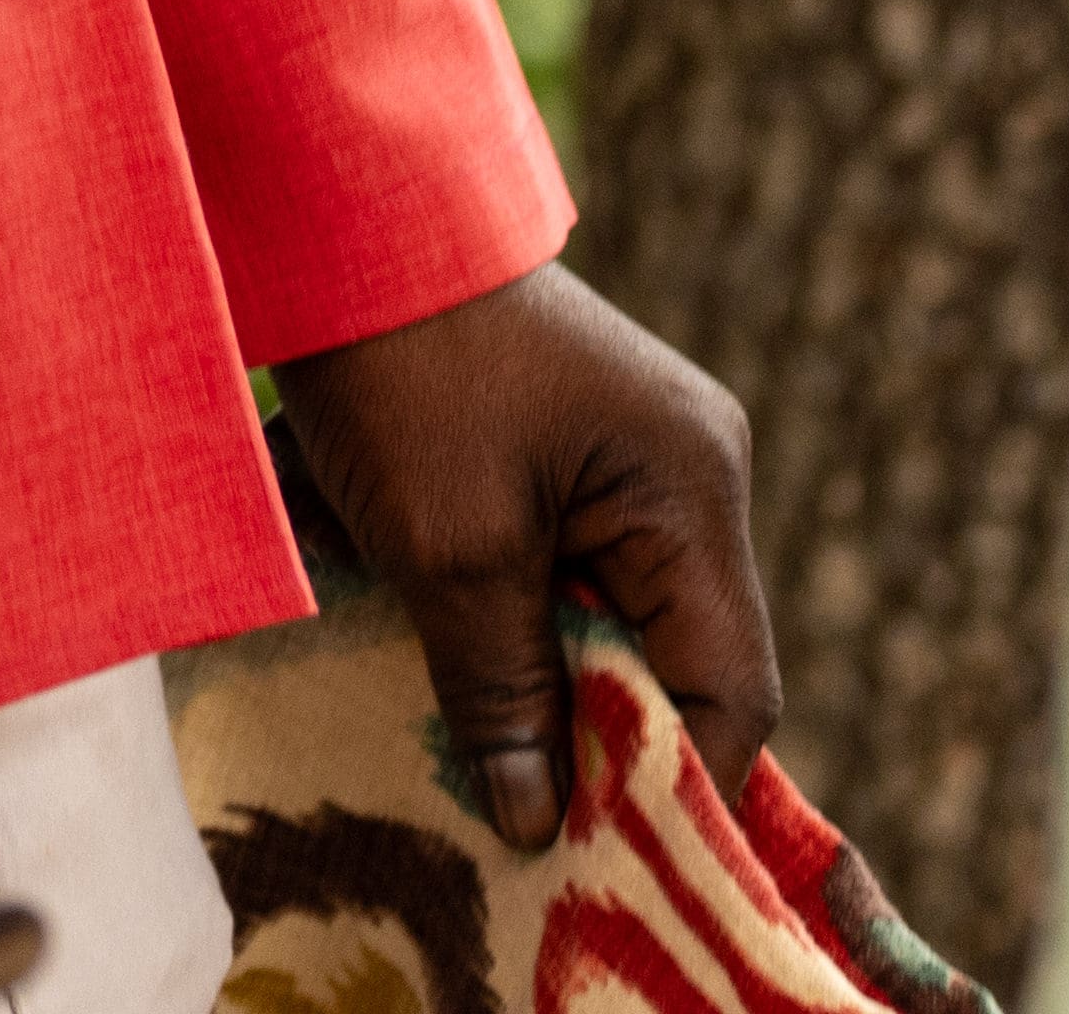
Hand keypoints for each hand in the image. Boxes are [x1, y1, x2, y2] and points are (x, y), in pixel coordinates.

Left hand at [266, 260, 777, 855]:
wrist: (338, 212)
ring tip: (477, 764)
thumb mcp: (449, 548)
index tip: (598, 856)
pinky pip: (564, 567)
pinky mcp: (566, 448)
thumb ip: (501, 689)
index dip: (674, 782)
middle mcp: (687, 474)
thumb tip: (534, 821)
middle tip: (523, 826)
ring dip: (545, 684)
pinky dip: (512, 622)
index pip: (730, 686)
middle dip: (599, 744)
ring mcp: (631, 456)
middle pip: (673, 659)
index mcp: (692, 490)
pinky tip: (447, 668)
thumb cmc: (406, 370)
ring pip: (610, 619)